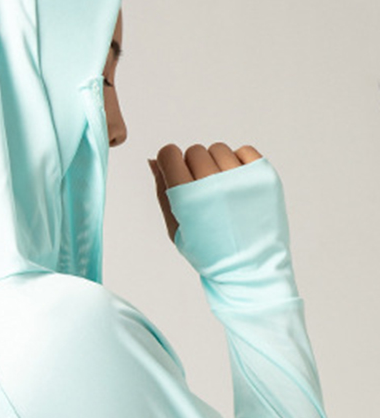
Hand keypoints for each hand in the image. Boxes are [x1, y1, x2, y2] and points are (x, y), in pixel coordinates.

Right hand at [148, 143, 263, 242]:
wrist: (249, 268)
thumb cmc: (210, 253)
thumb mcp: (176, 229)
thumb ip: (162, 192)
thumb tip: (154, 161)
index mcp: (187, 197)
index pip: (169, 154)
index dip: (171, 163)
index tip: (177, 174)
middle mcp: (213, 182)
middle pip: (194, 151)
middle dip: (194, 167)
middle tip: (204, 194)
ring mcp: (240, 178)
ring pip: (218, 149)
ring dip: (217, 164)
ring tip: (223, 191)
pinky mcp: (263, 175)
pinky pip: (244, 151)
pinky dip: (240, 163)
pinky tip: (238, 186)